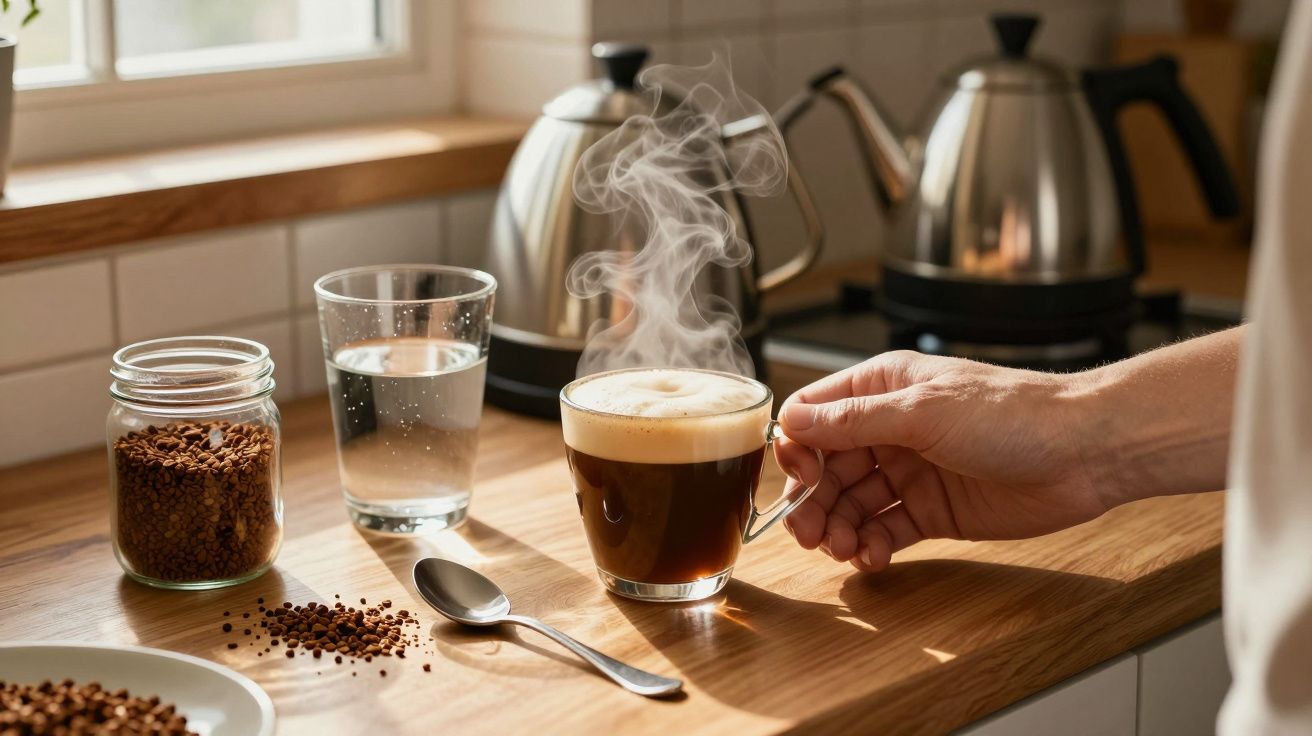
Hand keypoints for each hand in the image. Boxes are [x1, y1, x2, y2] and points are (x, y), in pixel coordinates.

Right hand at [773, 350, 1111, 572]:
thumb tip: (793, 421)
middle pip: (826, 467)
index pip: (814, 416)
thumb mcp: (922, 413)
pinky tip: (872, 556)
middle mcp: (890, 428)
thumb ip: (854, 421)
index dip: (798, 449)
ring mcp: (911, 471)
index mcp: (882, 389)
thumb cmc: (1012, 414)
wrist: (1085, 453)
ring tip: (844, 549)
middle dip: (813, 501)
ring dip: (839, 528)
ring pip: (852, 503)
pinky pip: (886, 529)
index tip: (802, 480)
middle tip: (809, 534)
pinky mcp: (934, 510)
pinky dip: (871, 545)